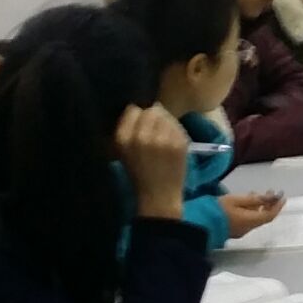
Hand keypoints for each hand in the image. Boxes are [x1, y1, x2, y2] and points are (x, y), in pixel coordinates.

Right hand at [115, 105, 188, 220]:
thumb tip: (138, 107)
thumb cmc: (139, 175)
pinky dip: (174, 130)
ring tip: (163, 135)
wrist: (159, 195)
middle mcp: (143, 136)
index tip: (140, 123)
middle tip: (154, 129)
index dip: (137, 115)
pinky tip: (171, 142)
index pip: (133, 110)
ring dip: (165, 122)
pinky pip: (177, 125)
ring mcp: (163, 139)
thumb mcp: (123, 152)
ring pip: (166, 116)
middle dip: (153, 117)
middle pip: (151, 110)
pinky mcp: (180, 142)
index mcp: (124, 138)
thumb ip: (127, 129)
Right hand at [218, 192, 284, 237]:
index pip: (270, 215)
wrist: (199, 224)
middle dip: (268, 204)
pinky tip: (245, 202)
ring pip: (255, 218)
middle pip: (263, 217)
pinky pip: (247, 220)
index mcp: (251, 221)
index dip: (277, 206)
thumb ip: (254, 199)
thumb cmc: (217, 210)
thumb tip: (272, 197)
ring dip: (258, 207)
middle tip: (269, 192)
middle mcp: (248, 228)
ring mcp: (240, 231)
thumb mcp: (236, 200)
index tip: (282, 197)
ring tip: (255, 194)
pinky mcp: (233, 231)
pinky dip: (250, 211)